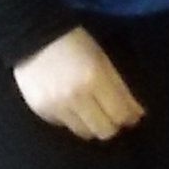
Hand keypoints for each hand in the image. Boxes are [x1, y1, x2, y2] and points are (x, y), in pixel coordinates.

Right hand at [13, 27, 144, 140]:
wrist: (33, 36)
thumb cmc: (74, 41)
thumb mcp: (101, 57)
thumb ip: (118, 86)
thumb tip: (134, 113)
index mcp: (95, 78)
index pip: (120, 114)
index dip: (130, 117)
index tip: (133, 116)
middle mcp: (76, 97)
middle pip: (104, 130)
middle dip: (113, 124)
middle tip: (113, 116)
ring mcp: (57, 106)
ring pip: (85, 133)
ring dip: (93, 125)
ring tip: (93, 112)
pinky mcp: (42, 111)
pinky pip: (65, 126)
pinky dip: (72, 119)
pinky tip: (71, 106)